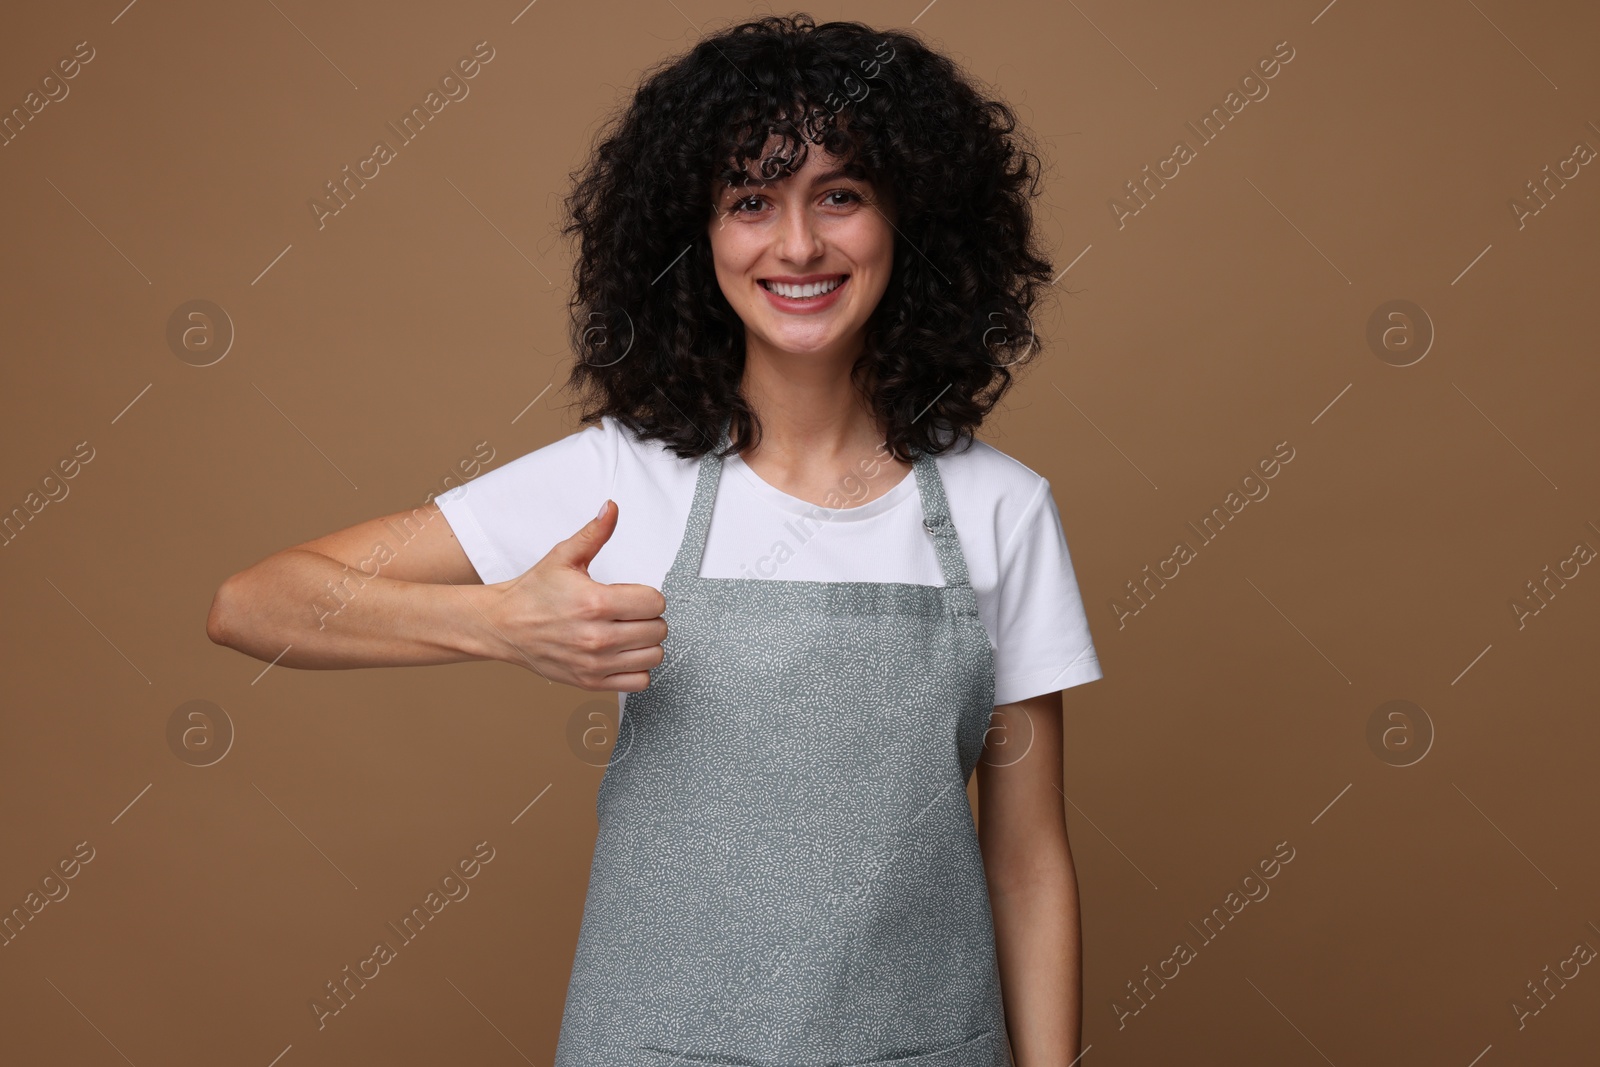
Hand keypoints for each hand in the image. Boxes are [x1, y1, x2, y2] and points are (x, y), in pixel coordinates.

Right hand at [486, 500, 666, 689]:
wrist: (503, 626)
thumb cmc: (533, 592)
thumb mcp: (563, 557)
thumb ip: (594, 534)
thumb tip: (612, 509)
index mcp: (595, 602)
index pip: (655, 603)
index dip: (648, 596)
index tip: (633, 595)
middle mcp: (597, 637)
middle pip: (658, 630)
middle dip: (649, 618)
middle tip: (630, 613)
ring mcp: (595, 663)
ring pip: (653, 656)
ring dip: (646, 643)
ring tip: (628, 632)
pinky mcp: (590, 681)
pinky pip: (639, 681)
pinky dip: (637, 668)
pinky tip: (623, 653)